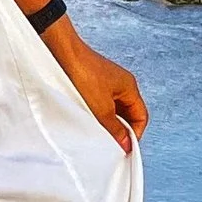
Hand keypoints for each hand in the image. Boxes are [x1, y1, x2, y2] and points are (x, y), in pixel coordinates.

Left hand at [46, 22, 146, 149]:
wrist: (61, 53)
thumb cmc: (83, 74)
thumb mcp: (101, 109)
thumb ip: (115, 129)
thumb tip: (126, 144)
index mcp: (129, 87)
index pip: (141, 116)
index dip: (134, 134)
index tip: (123, 147)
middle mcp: (121, 83)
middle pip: (128, 113)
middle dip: (120, 129)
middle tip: (109, 143)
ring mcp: (107, 82)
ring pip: (113, 109)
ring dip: (107, 121)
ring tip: (96, 131)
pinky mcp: (92, 82)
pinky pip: (101, 103)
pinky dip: (97, 113)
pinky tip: (87, 119)